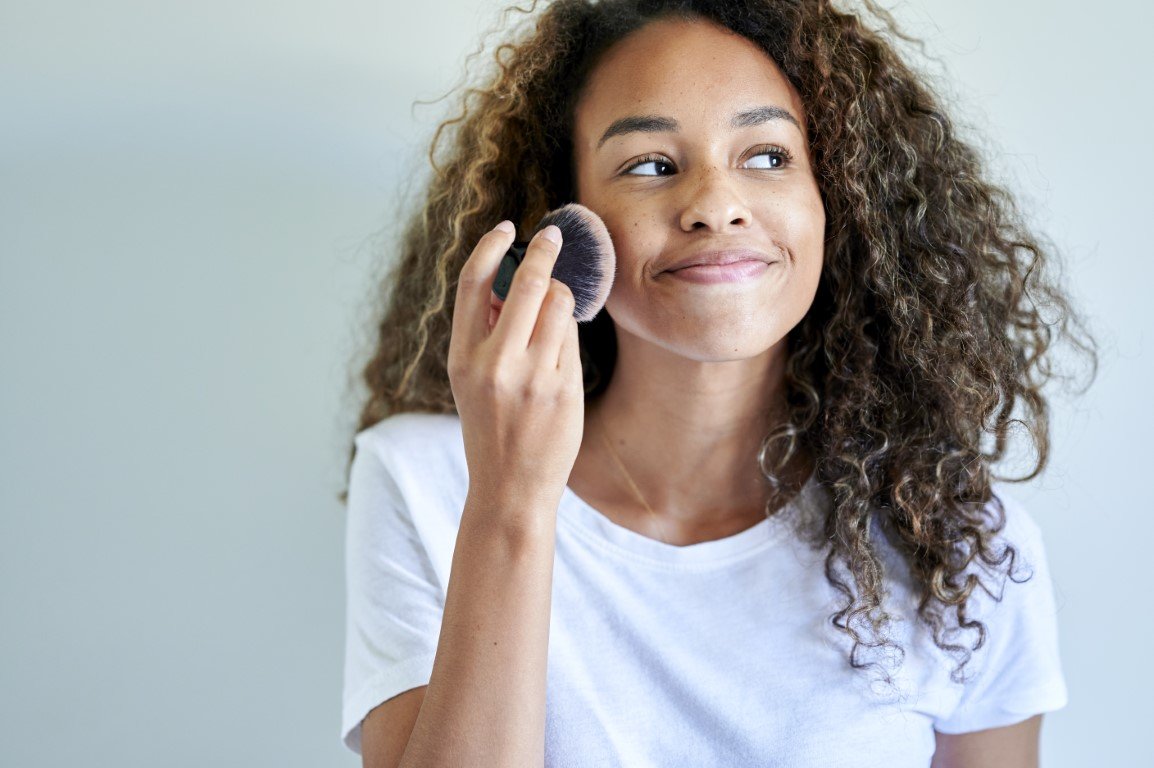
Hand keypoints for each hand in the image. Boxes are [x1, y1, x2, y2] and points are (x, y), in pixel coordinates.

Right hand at [448, 220, 584, 511]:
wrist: (510, 489)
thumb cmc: (492, 431)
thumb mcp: (471, 382)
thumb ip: (486, 334)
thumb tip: (513, 284)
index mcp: (462, 358)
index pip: (472, 284)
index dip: (489, 247)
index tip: (507, 227)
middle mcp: (494, 363)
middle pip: (527, 283)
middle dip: (544, 251)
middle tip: (554, 235)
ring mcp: (532, 376)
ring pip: (559, 305)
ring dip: (561, 296)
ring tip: (554, 314)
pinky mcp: (563, 389)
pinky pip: (573, 339)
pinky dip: (569, 334)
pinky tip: (560, 350)